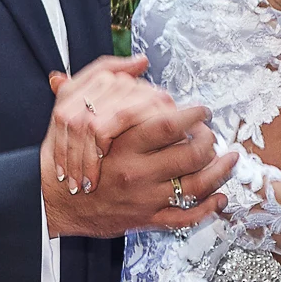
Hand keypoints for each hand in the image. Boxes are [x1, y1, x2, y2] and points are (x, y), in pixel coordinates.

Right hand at [41, 65, 234, 238]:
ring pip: (196, 187)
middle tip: (211, 133)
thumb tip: (139, 60)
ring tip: (230, 159)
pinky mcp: (146, 221)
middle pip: (191, 154)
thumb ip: (104, 80)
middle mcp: (137, 172)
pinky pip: (185, 218)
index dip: (195, 114)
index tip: (202, 110)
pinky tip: (220, 197)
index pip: (171, 125)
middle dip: (209, 140)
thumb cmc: (64, 154)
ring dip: (220, 173)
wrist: (50, 200)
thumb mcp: (74, 109)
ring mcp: (144, 199)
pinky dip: (208, 209)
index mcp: (123, 143)